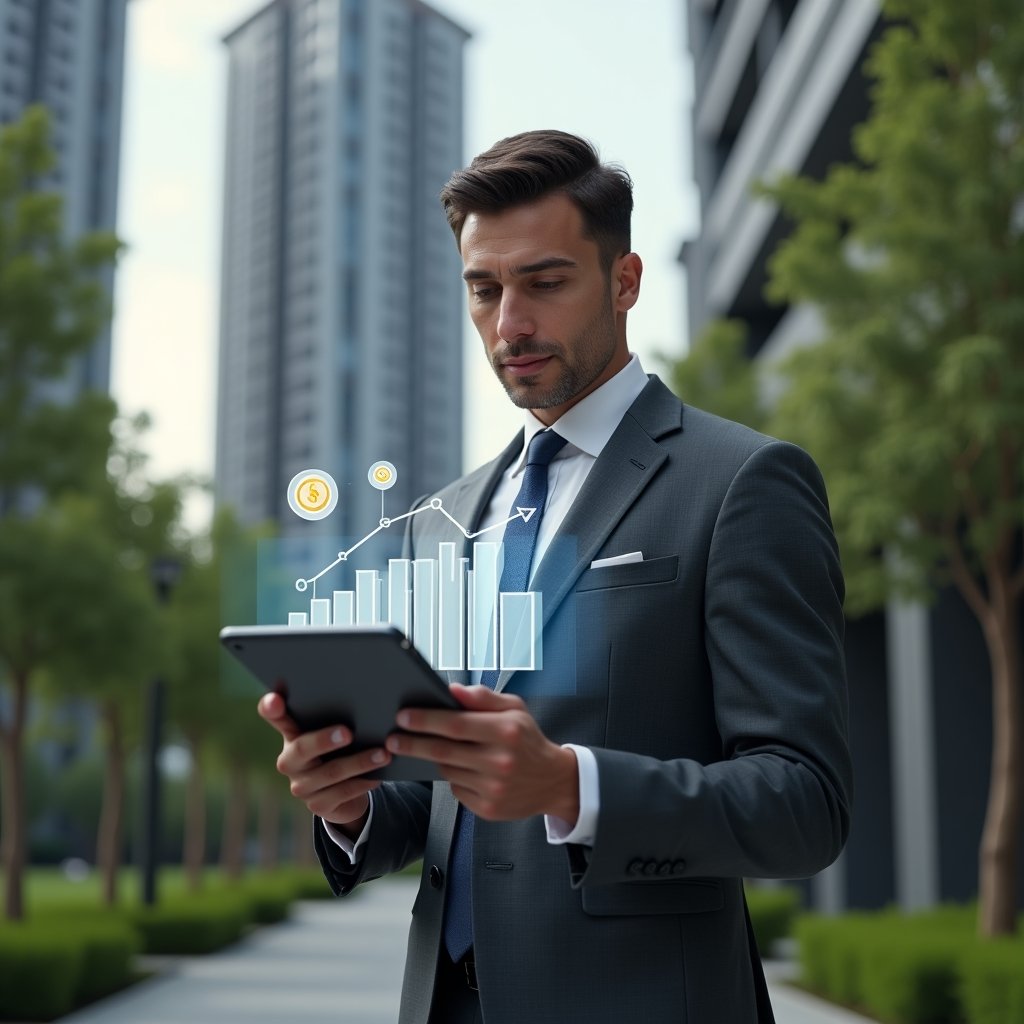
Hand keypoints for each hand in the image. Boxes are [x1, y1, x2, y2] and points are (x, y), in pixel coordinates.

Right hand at [257, 691, 391, 834]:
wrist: (345, 793)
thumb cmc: (340, 750)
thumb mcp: (335, 732)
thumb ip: (337, 718)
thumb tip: (362, 698)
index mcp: (291, 734)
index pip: (275, 718)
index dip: (271, 709)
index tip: (274, 700)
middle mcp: (289, 760)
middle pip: (302, 748)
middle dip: (324, 740)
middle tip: (348, 732)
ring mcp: (301, 786)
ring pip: (331, 772)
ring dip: (360, 763)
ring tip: (382, 754)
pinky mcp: (317, 806)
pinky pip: (343, 792)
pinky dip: (364, 782)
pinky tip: (379, 775)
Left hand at [385, 684, 579, 823]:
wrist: (553, 781)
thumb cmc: (527, 739)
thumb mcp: (515, 709)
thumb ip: (483, 697)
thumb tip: (453, 690)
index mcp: (506, 731)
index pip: (456, 724)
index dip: (426, 720)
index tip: (403, 716)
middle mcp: (500, 761)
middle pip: (443, 752)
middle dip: (413, 743)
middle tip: (392, 738)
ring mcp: (494, 788)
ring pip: (447, 771)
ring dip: (433, 760)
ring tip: (423, 748)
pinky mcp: (488, 809)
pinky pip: (456, 789)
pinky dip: (452, 777)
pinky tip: (458, 769)